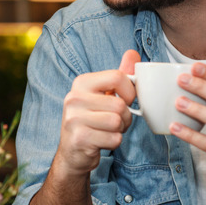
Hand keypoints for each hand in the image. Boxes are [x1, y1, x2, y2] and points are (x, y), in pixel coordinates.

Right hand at [53, 50, 137, 176]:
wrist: (73, 152)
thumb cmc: (92, 120)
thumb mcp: (103, 95)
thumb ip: (119, 75)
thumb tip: (133, 53)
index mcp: (81, 83)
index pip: (117, 77)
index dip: (129, 92)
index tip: (125, 101)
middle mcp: (74, 98)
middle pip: (120, 104)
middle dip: (125, 117)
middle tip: (114, 122)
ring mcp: (74, 118)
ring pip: (117, 122)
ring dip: (120, 130)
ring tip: (107, 131)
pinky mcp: (79, 138)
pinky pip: (114, 139)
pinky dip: (114, 142)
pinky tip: (101, 141)